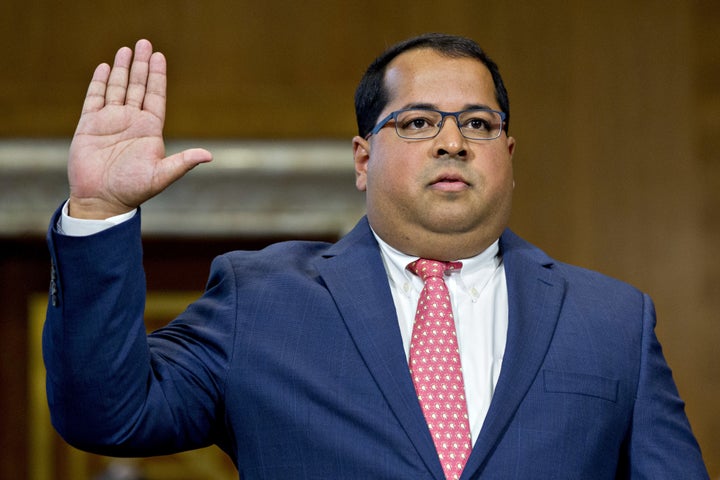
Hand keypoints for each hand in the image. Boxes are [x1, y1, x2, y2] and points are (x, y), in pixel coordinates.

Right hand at [67, 39, 211, 218]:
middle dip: (142, 65)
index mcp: (150, 130)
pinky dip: (99, 82)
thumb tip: (209, 156)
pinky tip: (105, 67)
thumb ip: (182, 162)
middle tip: (145, 42)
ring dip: (122, 69)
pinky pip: (95, 98)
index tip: (160, 57)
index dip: (158, 77)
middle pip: (138, 87)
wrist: (101, 200)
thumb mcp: (161, 176)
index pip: (156, 97)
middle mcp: (132, 122)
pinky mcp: (89, 125)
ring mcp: (110, 122)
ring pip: (118, 88)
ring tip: (126, 49)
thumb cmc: (133, 190)